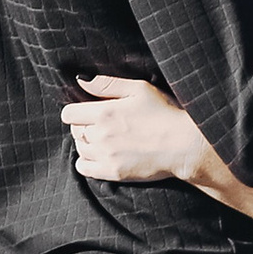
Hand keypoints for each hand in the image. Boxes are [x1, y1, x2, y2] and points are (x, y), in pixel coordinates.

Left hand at [62, 72, 223, 186]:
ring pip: (79, 149)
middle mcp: (101, 135)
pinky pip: (83, 169)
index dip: (76, 111)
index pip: (69, 114)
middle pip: (75, 131)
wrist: (184, 144)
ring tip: (104, 139)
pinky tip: (100, 155)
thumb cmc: (165, 112)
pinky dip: (86, 162)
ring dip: (87, 143)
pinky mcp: (113, 172)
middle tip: (100, 125)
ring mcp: (106, 156)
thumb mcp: (139, 88)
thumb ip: (107, 84)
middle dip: (83, 126)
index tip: (86, 112)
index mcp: (105, 112)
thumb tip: (80, 81)